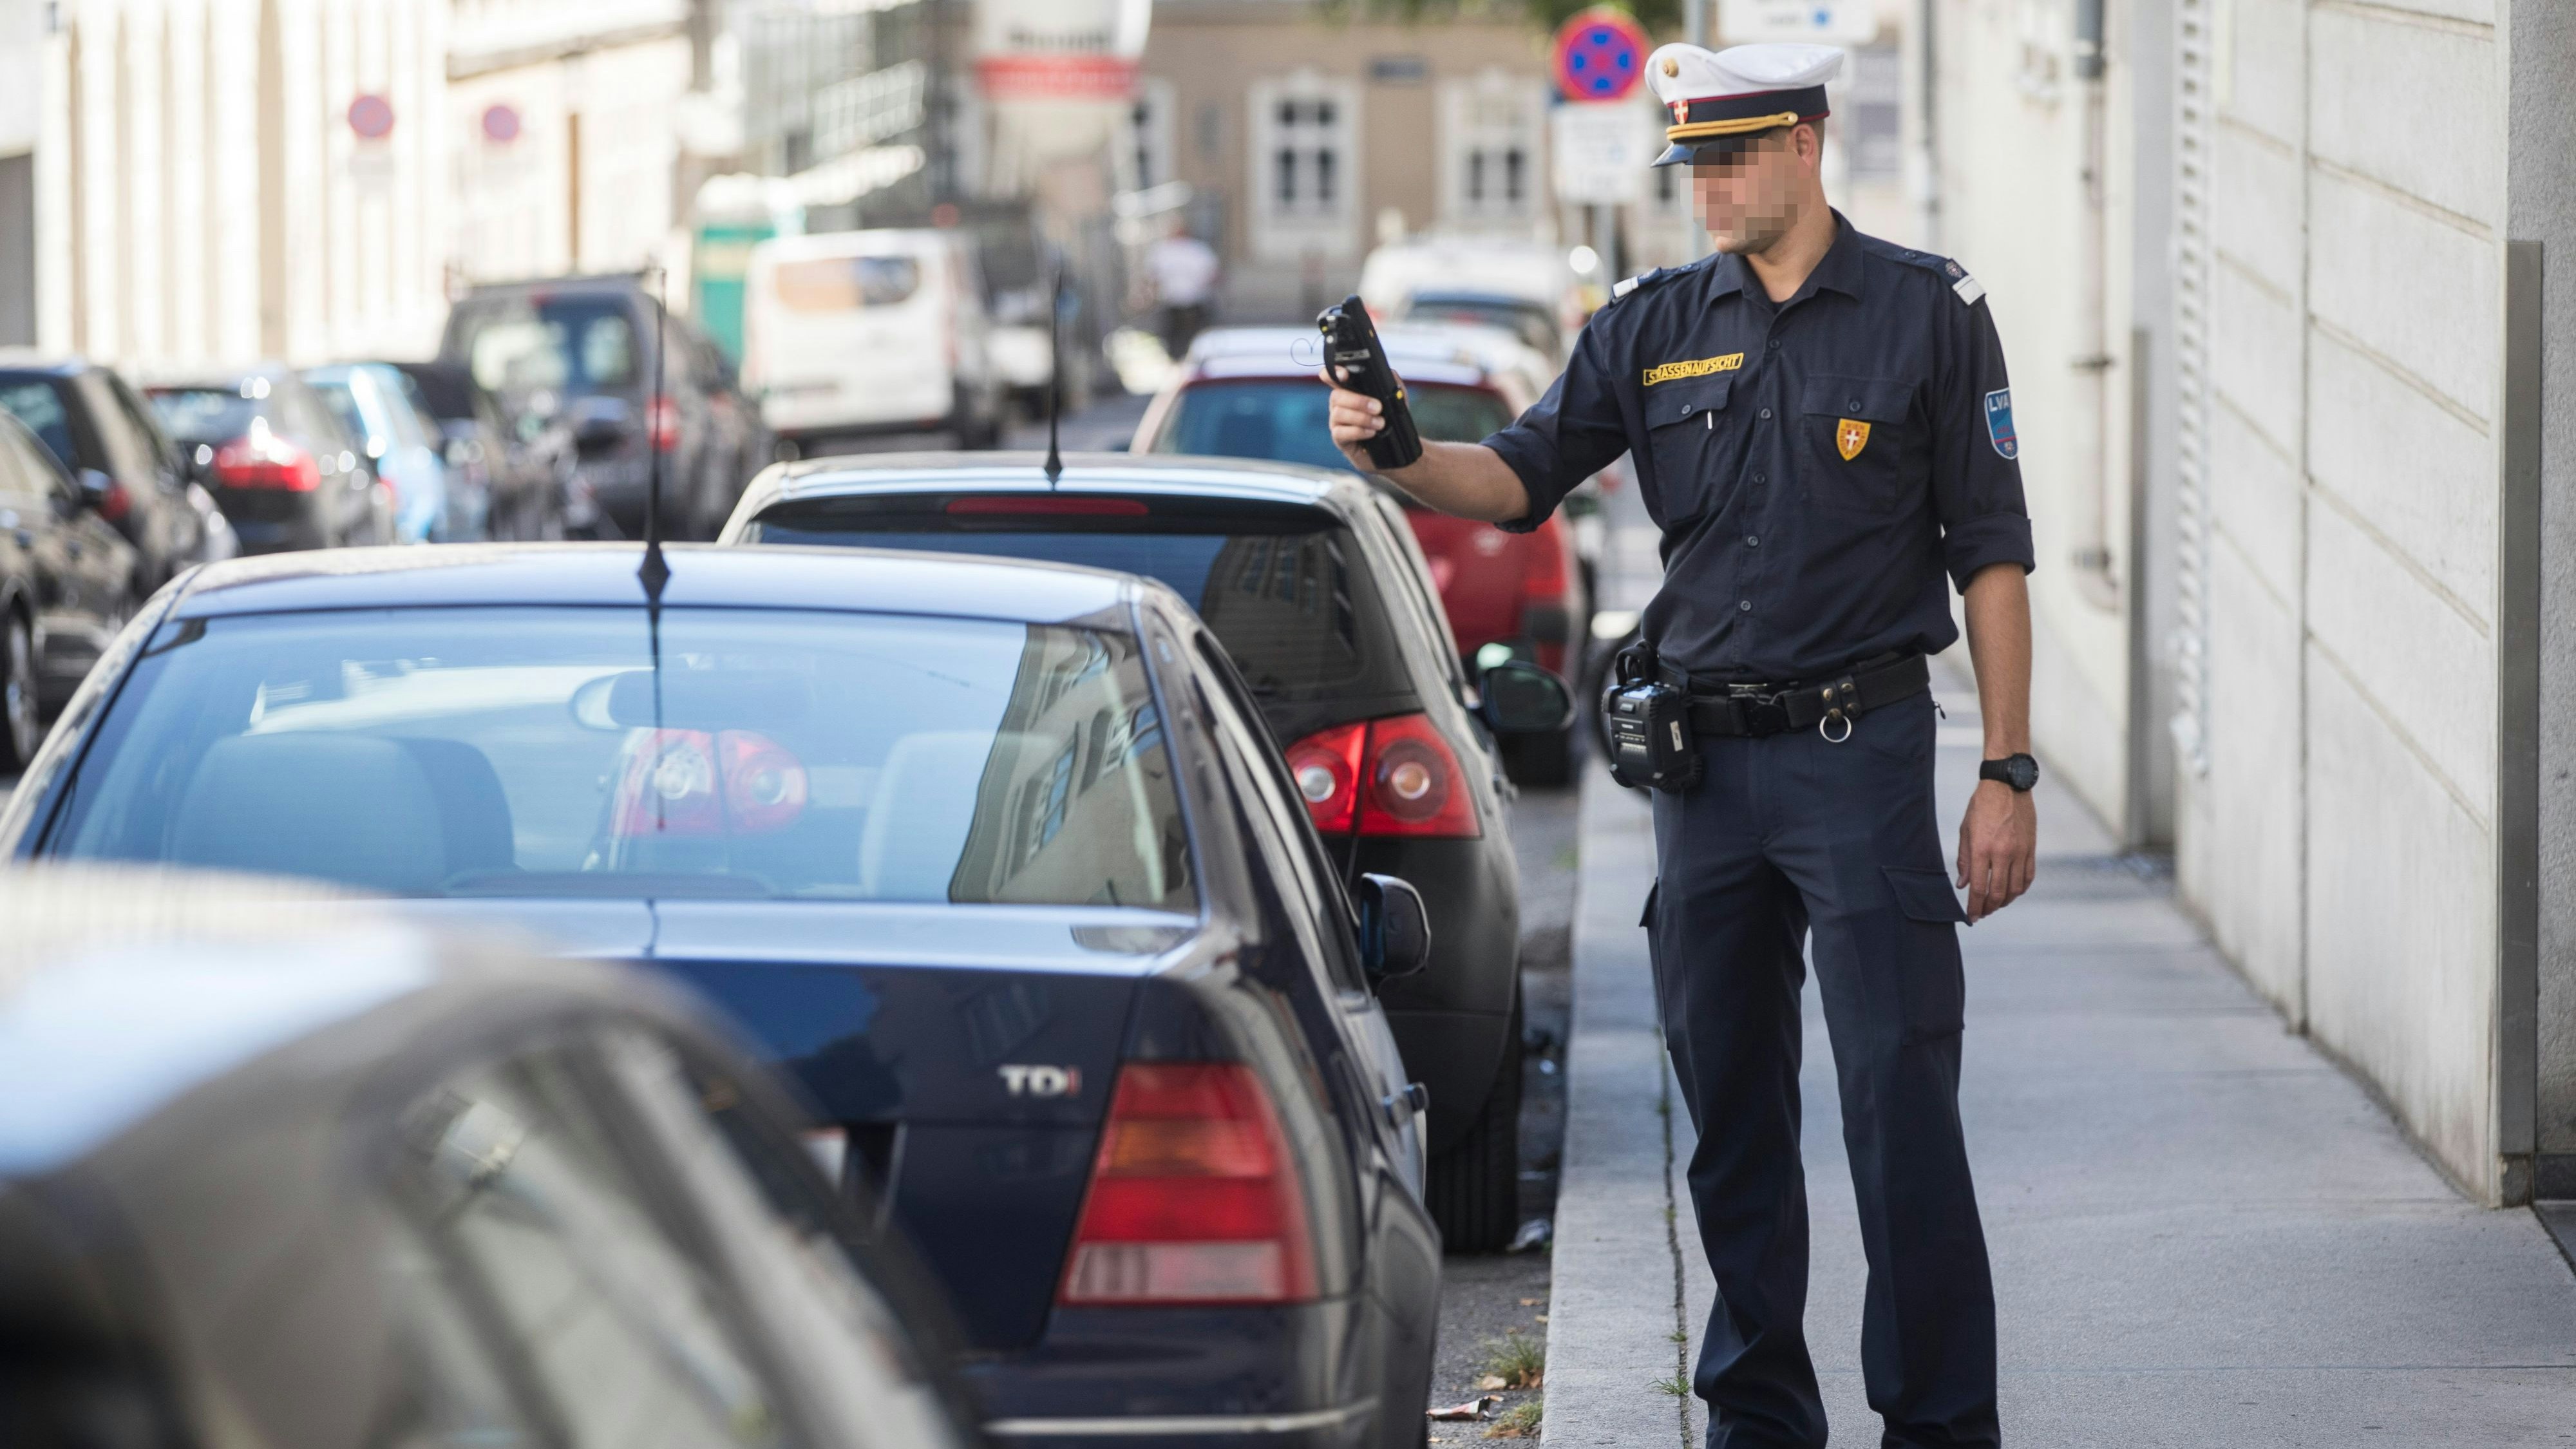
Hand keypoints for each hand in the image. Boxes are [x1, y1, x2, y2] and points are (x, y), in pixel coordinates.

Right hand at [1321, 367, 1388, 472]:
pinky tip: (1371, 433)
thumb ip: (1392, 383)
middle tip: (1378, 408)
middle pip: (1336, 395)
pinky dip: (1358, 431)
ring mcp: (1337, 422)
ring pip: (1339, 413)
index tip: (1344, 374)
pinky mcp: (1339, 439)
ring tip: (1380, 423)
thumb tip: (1388, 373)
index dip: (1333, 373)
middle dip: (1358, 401)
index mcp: (1349, 391)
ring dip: (1362, 418)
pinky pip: (1341, 432)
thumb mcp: (1395, 400)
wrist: (1393, 448)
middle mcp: (1339, 405)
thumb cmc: (1389, 421)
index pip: (1332, 377)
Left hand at [1955, 780, 2035, 921]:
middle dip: (1988, 908)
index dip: (1974, 907)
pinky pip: (2028, 876)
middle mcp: (2002, 853)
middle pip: (1998, 893)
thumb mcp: (1965, 831)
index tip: (1971, 918)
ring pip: (2016, 888)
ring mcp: (2020, 851)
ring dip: (2006, 901)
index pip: (1978, 888)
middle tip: (1982, 913)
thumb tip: (1962, 885)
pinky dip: (2021, 888)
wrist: (2007, 786)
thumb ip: (1964, 860)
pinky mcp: (2031, 848)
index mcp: (1982, 849)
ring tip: (1996, 904)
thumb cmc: (1981, 806)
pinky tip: (2013, 892)